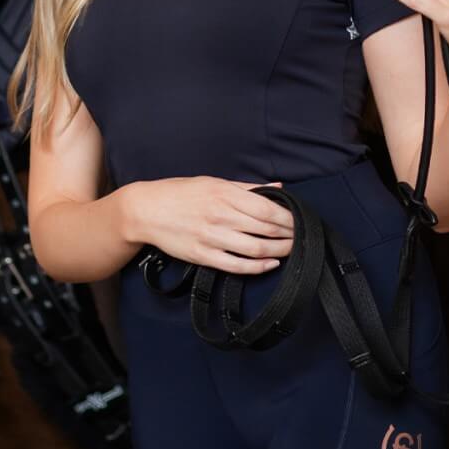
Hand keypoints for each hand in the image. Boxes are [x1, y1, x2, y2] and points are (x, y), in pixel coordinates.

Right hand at [127, 176, 294, 273]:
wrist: (146, 211)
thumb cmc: (180, 193)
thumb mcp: (213, 181)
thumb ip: (247, 187)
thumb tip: (277, 187)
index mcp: (224, 193)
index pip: (266, 208)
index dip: (288, 217)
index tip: (300, 220)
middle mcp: (220, 215)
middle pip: (265, 229)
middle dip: (288, 235)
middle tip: (301, 237)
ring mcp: (212, 237)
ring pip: (256, 248)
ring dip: (279, 251)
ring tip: (291, 250)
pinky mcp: (203, 255)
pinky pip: (237, 265)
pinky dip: (258, 267)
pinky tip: (270, 264)